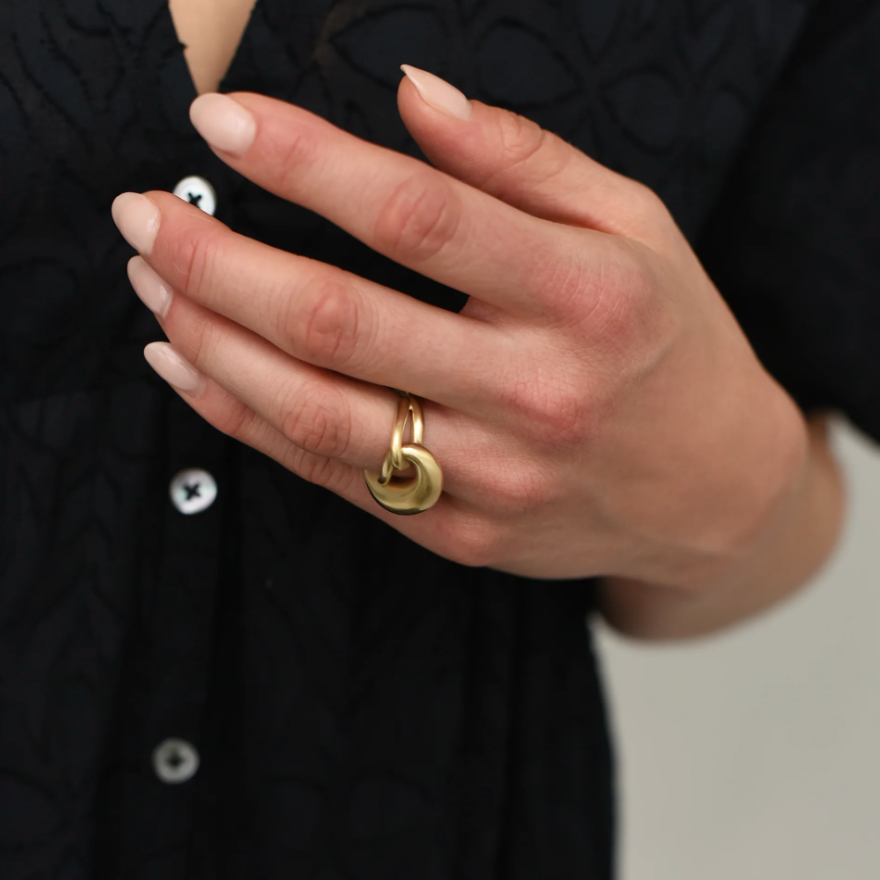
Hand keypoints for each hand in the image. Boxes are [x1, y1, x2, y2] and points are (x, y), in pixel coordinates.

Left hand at [111, 68, 807, 584]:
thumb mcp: (634, 227)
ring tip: (151, 284)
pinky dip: (245, 420)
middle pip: (341, 321)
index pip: (418, 216)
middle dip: (218, 259)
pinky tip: (189, 368)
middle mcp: (537, 394)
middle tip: (144, 213)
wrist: (711, 492)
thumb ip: (525, 159)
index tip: (221, 124)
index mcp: (586, 297)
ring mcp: (494, 479)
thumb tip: (411, 93)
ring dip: (212, 341)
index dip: (304, 162)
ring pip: (317, 412)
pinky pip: (331, 475)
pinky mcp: (461, 533)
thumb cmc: (670, 343)